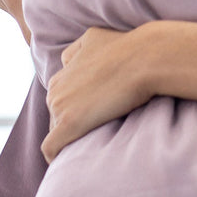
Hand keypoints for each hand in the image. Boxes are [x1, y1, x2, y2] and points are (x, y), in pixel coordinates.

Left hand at [42, 26, 151, 163]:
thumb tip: (67, 61)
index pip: (61, 94)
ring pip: (55, 129)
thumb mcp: (94, 37)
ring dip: (69, 135)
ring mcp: (61, 105)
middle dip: (72, 118)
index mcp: (63, 70)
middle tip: (98, 125)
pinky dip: (56, 154)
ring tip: (92, 139)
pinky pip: (51, 147)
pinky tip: (68, 159)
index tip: (92, 108)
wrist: (144, 58)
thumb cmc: (126, 47)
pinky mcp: (69, 123)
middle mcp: (56, 87)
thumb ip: (77, 50)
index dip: (76, 103)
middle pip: (56, 112)